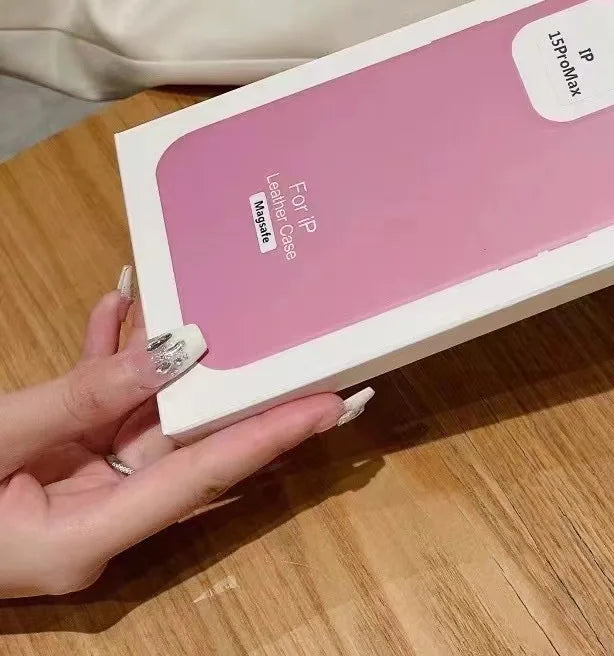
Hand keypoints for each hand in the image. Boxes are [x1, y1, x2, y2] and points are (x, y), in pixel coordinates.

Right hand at [0, 271, 371, 596]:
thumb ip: (84, 397)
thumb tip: (179, 348)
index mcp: (88, 538)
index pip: (203, 476)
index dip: (272, 435)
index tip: (334, 403)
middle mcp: (98, 516)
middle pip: (188, 444)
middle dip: (245, 391)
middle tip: (314, 354)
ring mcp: (77, 484)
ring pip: (143, 412)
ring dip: (167, 354)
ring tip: (224, 300)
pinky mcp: (54, 456)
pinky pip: (94, 402)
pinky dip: (105, 354)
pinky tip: (124, 300)